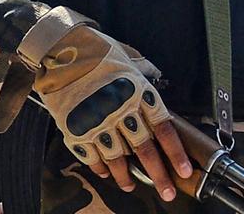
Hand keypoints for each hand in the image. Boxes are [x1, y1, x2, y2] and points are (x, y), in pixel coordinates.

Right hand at [36, 27, 192, 200]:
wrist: (59, 51)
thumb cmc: (97, 51)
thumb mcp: (128, 58)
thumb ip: (144, 73)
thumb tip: (155, 78)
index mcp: (139, 93)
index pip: (164, 129)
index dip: (175, 153)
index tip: (184, 170)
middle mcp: (121, 111)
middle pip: (145, 150)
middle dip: (159, 175)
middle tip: (167, 192)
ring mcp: (98, 122)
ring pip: (118, 158)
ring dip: (126, 176)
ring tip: (132, 185)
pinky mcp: (75, 129)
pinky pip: (92, 156)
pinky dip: (100, 167)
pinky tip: (106, 173)